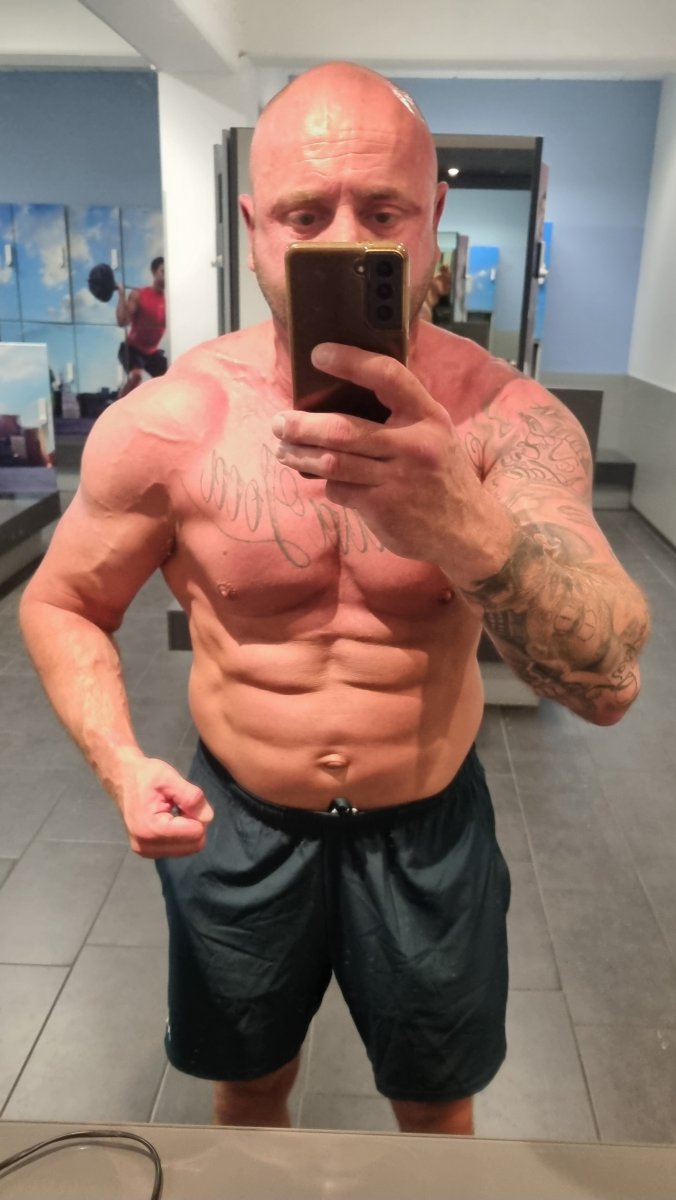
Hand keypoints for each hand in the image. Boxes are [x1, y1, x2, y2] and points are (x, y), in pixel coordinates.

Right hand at [116, 755, 213, 858]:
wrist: (122, 778)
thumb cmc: (145, 775)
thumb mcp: (169, 778)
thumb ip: (191, 797)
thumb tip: (207, 818)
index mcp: (151, 829)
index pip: (195, 833)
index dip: (197, 814)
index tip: (184, 800)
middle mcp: (146, 846)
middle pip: (194, 845)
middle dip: (194, 824)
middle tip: (181, 805)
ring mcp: (146, 852)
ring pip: (188, 848)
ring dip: (188, 829)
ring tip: (174, 811)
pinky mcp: (148, 852)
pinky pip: (179, 849)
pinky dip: (181, 834)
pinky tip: (170, 819)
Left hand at [272, 342, 502, 578]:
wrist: (468, 530)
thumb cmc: (440, 474)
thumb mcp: (434, 434)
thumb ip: (400, 413)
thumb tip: (340, 394)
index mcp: (428, 415)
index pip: (388, 376)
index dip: (351, 361)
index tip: (318, 353)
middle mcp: (414, 444)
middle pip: (344, 429)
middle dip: (303, 425)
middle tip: (279, 423)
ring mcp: (398, 479)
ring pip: (333, 462)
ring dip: (300, 455)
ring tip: (283, 451)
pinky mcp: (384, 508)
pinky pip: (340, 490)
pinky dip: (327, 485)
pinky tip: (324, 481)